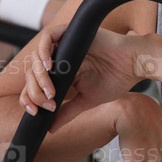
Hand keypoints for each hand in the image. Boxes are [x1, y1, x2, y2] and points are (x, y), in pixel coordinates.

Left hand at [20, 24, 147, 129]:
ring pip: (36, 56)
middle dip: (34, 91)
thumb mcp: (85, 101)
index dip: (29, 97)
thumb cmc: (115, 79)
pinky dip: (44, 51)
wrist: (133, 65)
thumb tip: (50, 129)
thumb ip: (67, 112)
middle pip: (31, 72)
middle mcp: (59, 57)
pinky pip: (48, 37)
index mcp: (60, 73)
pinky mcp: (69, 32)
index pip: (34, 83)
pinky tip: (49, 67)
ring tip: (51, 91)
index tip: (34, 112)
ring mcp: (63, 44)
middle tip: (49, 103)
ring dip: (39, 76)